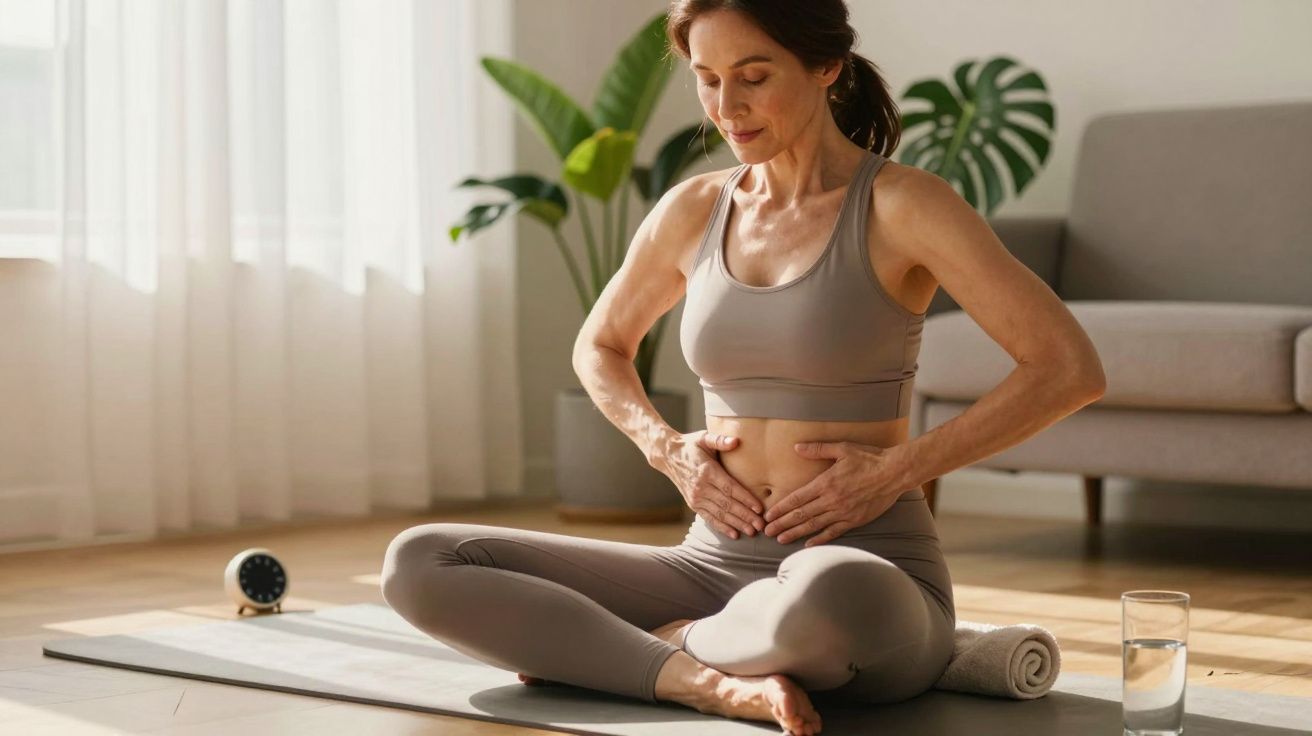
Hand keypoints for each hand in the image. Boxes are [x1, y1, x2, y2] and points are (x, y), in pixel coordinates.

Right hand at [655, 429, 765, 539]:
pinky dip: (722, 527)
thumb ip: (720, 440)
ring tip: (752, 531)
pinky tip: (734, 534)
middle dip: (745, 516)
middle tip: (761, 525)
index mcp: (707, 471)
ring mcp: (696, 497)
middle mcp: (701, 487)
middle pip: (727, 504)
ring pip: (720, 514)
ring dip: (736, 523)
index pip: (730, 488)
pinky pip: (709, 518)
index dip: (745, 499)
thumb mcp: (704, 438)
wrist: (668, 456)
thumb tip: (736, 440)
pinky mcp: (693, 504)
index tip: (759, 508)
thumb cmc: (690, 445)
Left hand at [763, 441, 904, 546]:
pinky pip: (833, 532)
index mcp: (826, 483)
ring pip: (814, 526)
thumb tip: (797, 447)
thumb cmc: (869, 458)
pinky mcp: (855, 520)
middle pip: (801, 515)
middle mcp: (832, 500)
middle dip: (782, 524)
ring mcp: (843, 512)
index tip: (768, 515)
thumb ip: (818, 449)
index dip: (781, 508)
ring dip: (796, 533)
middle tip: (767, 532)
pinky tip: (808, 545)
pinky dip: (820, 539)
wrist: (895, 472)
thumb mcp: (842, 448)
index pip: (797, 498)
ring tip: (780, 539)